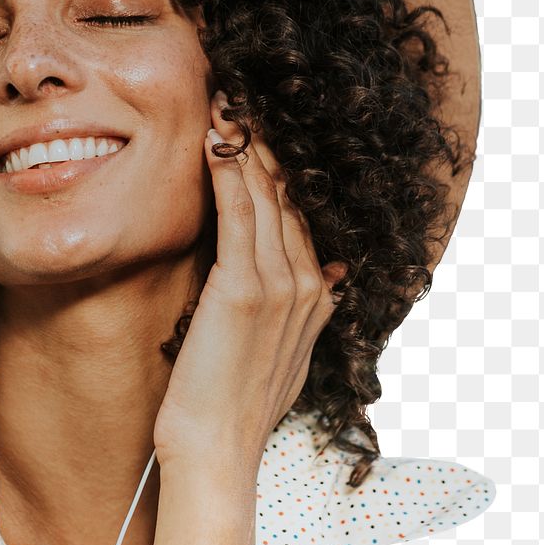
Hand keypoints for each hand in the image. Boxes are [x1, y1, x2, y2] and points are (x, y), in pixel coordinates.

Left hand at [152, 89, 346, 484]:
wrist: (215, 450)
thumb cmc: (236, 401)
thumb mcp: (286, 351)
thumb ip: (307, 307)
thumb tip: (328, 272)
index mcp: (316, 292)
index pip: (299, 210)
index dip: (280, 163)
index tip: (259, 125)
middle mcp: (308, 282)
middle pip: (288, 193)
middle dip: (265, 142)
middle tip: (242, 94)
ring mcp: (280, 285)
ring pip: (267, 196)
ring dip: (246, 145)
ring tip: (229, 101)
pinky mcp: (244, 291)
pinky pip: (238, 216)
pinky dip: (228, 174)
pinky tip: (216, 142)